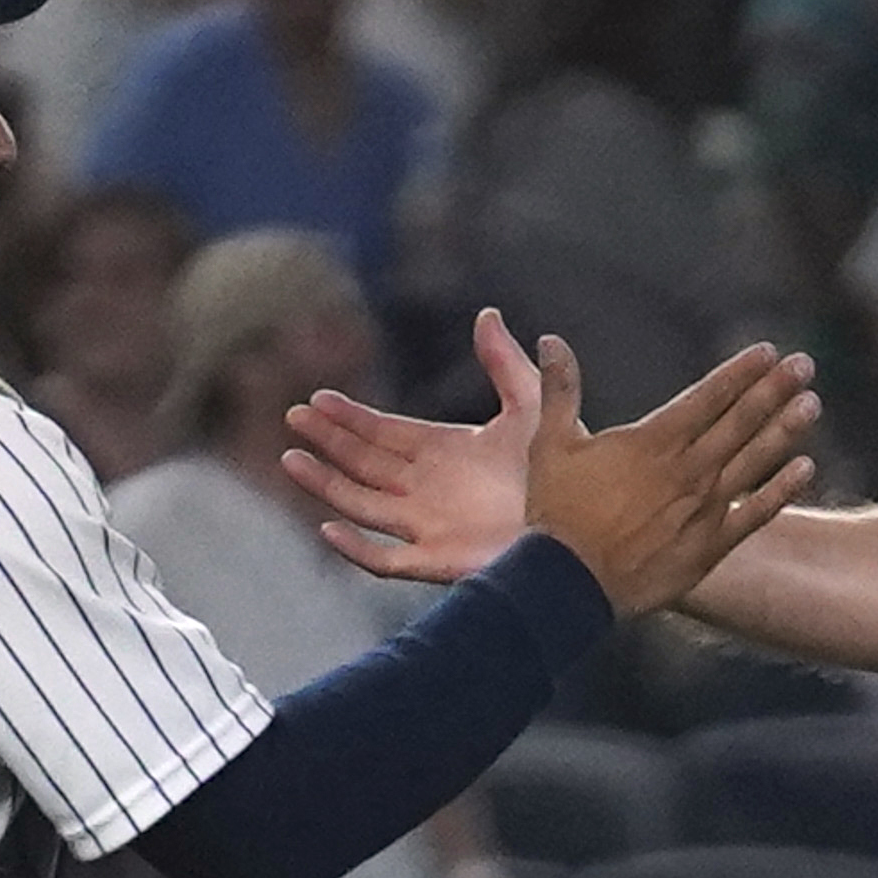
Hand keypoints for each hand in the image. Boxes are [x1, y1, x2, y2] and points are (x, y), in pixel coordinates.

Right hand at [292, 305, 592, 585]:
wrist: (586, 533)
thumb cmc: (569, 475)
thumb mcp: (533, 407)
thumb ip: (506, 363)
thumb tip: (487, 314)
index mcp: (446, 452)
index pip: (385, 432)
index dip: (351, 417)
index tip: (318, 398)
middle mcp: (429, 490)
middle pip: (365, 464)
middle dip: (329, 442)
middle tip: (294, 418)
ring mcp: (429, 527)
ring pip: (363, 505)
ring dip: (327, 484)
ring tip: (291, 460)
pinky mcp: (437, 563)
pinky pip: (384, 560)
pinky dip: (355, 548)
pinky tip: (328, 527)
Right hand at [510, 317, 817, 613]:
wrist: (567, 586)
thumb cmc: (556, 515)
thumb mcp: (549, 445)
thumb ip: (559, 390)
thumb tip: (550, 340)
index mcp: (651, 442)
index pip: (707, 397)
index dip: (740, 372)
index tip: (768, 352)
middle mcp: (685, 471)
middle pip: (739, 422)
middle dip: (774, 390)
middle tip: (805, 364)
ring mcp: (702, 509)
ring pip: (753, 461)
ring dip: (785, 430)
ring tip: (812, 403)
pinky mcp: (708, 547)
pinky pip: (754, 514)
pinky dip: (781, 491)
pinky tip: (806, 469)